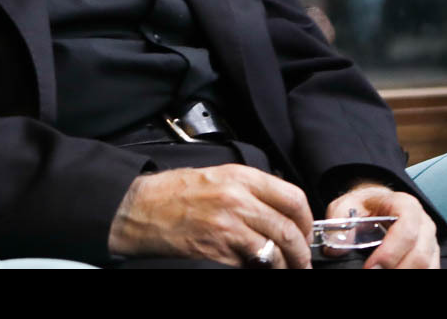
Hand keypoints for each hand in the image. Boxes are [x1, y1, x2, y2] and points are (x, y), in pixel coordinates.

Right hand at [109, 165, 313, 267]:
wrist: (140, 208)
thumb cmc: (173, 193)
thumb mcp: (217, 177)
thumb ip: (249, 190)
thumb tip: (277, 211)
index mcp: (241, 176)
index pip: (292, 197)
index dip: (306, 220)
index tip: (305, 232)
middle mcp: (238, 198)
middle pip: (288, 227)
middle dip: (301, 250)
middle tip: (302, 260)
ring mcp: (228, 223)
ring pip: (275, 249)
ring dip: (286, 264)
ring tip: (287, 269)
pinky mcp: (217, 246)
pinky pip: (252, 261)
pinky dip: (261, 268)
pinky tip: (261, 269)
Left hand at [325, 183, 439, 268]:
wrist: (376, 203)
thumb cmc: (364, 204)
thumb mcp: (345, 206)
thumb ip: (338, 224)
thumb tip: (334, 249)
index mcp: (405, 205)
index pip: (407, 229)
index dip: (390, 252)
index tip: (370, 267)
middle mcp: (424, 223)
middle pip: (419, 255)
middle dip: (395, 270)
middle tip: (371, 275)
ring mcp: (431, 241)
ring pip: (426, 267)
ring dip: (404, 274)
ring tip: (380, 276)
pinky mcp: (431, 257)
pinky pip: (430, 271)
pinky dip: (413, 274)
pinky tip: (392, 275)